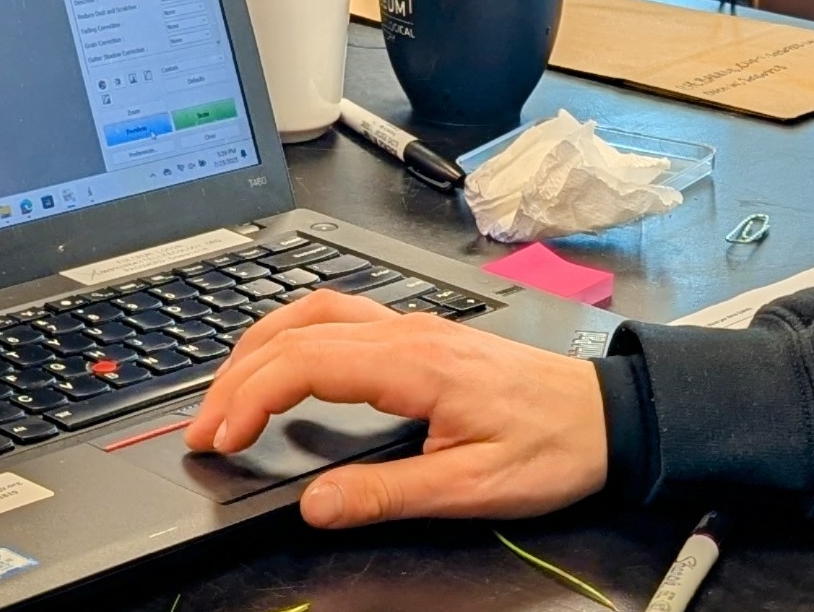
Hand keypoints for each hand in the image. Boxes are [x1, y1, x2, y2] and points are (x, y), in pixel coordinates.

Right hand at [184, 289, 607, 527]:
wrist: (610, 415)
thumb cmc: (553, 446)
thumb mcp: (472, 487)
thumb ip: (389, 495)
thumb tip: (315, 504)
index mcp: (416, 362)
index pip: (306, 362)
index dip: (251, 398)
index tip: (220, 438)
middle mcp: (411, 332)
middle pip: (298, 331)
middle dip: (238, 376)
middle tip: (202, 427)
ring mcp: (417, 327)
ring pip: (318, 310)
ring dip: (262, 344)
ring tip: (228, 390)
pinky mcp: (425, 336)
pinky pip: (344, 316)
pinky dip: (296, 334)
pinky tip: (287, 361)